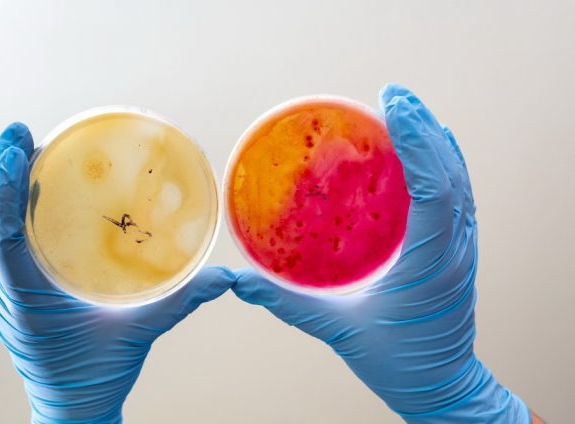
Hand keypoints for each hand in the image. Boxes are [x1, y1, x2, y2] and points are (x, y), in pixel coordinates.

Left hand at [0, 123, 234, 423]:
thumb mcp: (138, 334)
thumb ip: (180, 301)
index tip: (14, 144)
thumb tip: (222, 278)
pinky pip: (1, 248)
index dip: (6, 185)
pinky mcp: (11, 296)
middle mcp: (7, 292)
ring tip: (20, 157)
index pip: (6, 233)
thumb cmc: (97, 375)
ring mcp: (4, 295)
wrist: (71, 409)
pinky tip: (28, 200)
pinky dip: (9, 216)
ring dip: (2, 194)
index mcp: (28, 298)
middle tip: (16, 135)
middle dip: (2, 176)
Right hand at [233, 84, 529, 422]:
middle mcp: (455, 249)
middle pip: (451, 173)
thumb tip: (241, 282)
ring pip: (460, 181)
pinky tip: (428, 149)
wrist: (442, 387)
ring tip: (409, 111)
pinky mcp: (461, 252)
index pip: (433, 188)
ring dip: (436, 142)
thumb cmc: (396, 363)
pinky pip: (459, 197)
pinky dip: (444, 165)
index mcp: (429, 263)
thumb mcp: (339, 330)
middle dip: (424, 128)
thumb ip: (288, 304)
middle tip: (394, 95)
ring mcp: (463, 249)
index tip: (393, 105)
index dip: (415, 141)